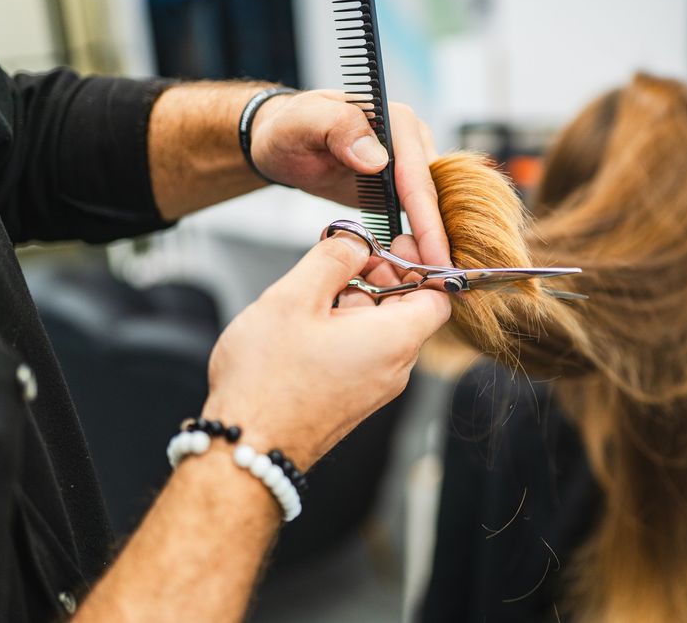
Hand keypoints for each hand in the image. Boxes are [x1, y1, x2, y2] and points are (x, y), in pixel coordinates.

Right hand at [202, 231, 449, 469]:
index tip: (394, 243)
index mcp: (394, 340)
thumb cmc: (268, 379)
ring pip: (381, 330)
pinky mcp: (352, 399)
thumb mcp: (295, 298)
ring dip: (359, 300)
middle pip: (408, 310)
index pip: (439, 295)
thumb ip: (333, 259)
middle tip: (350, 255)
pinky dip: (347, 327)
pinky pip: (364, 352)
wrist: (247, 446)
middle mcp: (394, 367)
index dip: (421, 263)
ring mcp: (374, 387)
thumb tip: (356, 240)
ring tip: (320, 284)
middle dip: (383, 276)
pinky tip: (311, 318)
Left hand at [251, 91, 449, 265]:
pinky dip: (417, 242)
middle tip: (435, 282)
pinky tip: (413, 268)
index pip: (418, 178)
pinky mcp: (403, 186)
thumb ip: (339, 129)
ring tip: (425, 281)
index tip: (435, 260)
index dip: (428, 223)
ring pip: (430, 210)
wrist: (284, 140)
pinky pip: (417, 216)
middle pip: (433, 198)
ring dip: (428, 246)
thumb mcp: (302, 123)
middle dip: (434, 242)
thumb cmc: (289, 130)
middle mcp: (413, 140)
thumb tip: (377, 160)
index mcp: (397, 121)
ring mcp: (410, 164)